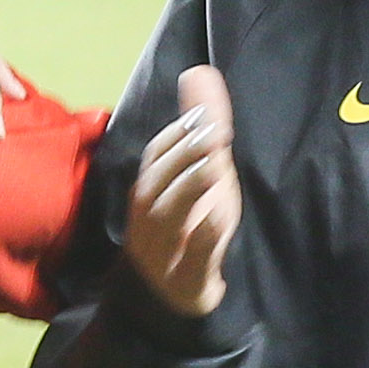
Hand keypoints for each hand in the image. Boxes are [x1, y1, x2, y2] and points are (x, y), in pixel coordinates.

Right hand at [127, 67, 240, 315]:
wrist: (171, 296)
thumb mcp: (196, 172)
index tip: (205, 114)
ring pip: (170, 214)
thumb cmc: (185, 223)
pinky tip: (216, 219)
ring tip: (214, 164)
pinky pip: (191, 256)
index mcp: (153, 187)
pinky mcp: (188, 275)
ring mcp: (167, 246)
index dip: (179, 132)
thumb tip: (199, 71)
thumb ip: (198, 124)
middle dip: (185, 153)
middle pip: (160, 180)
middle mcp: (152, 213)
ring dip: (190, 186)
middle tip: (215, 131)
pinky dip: (202, 238)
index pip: (158, 153)